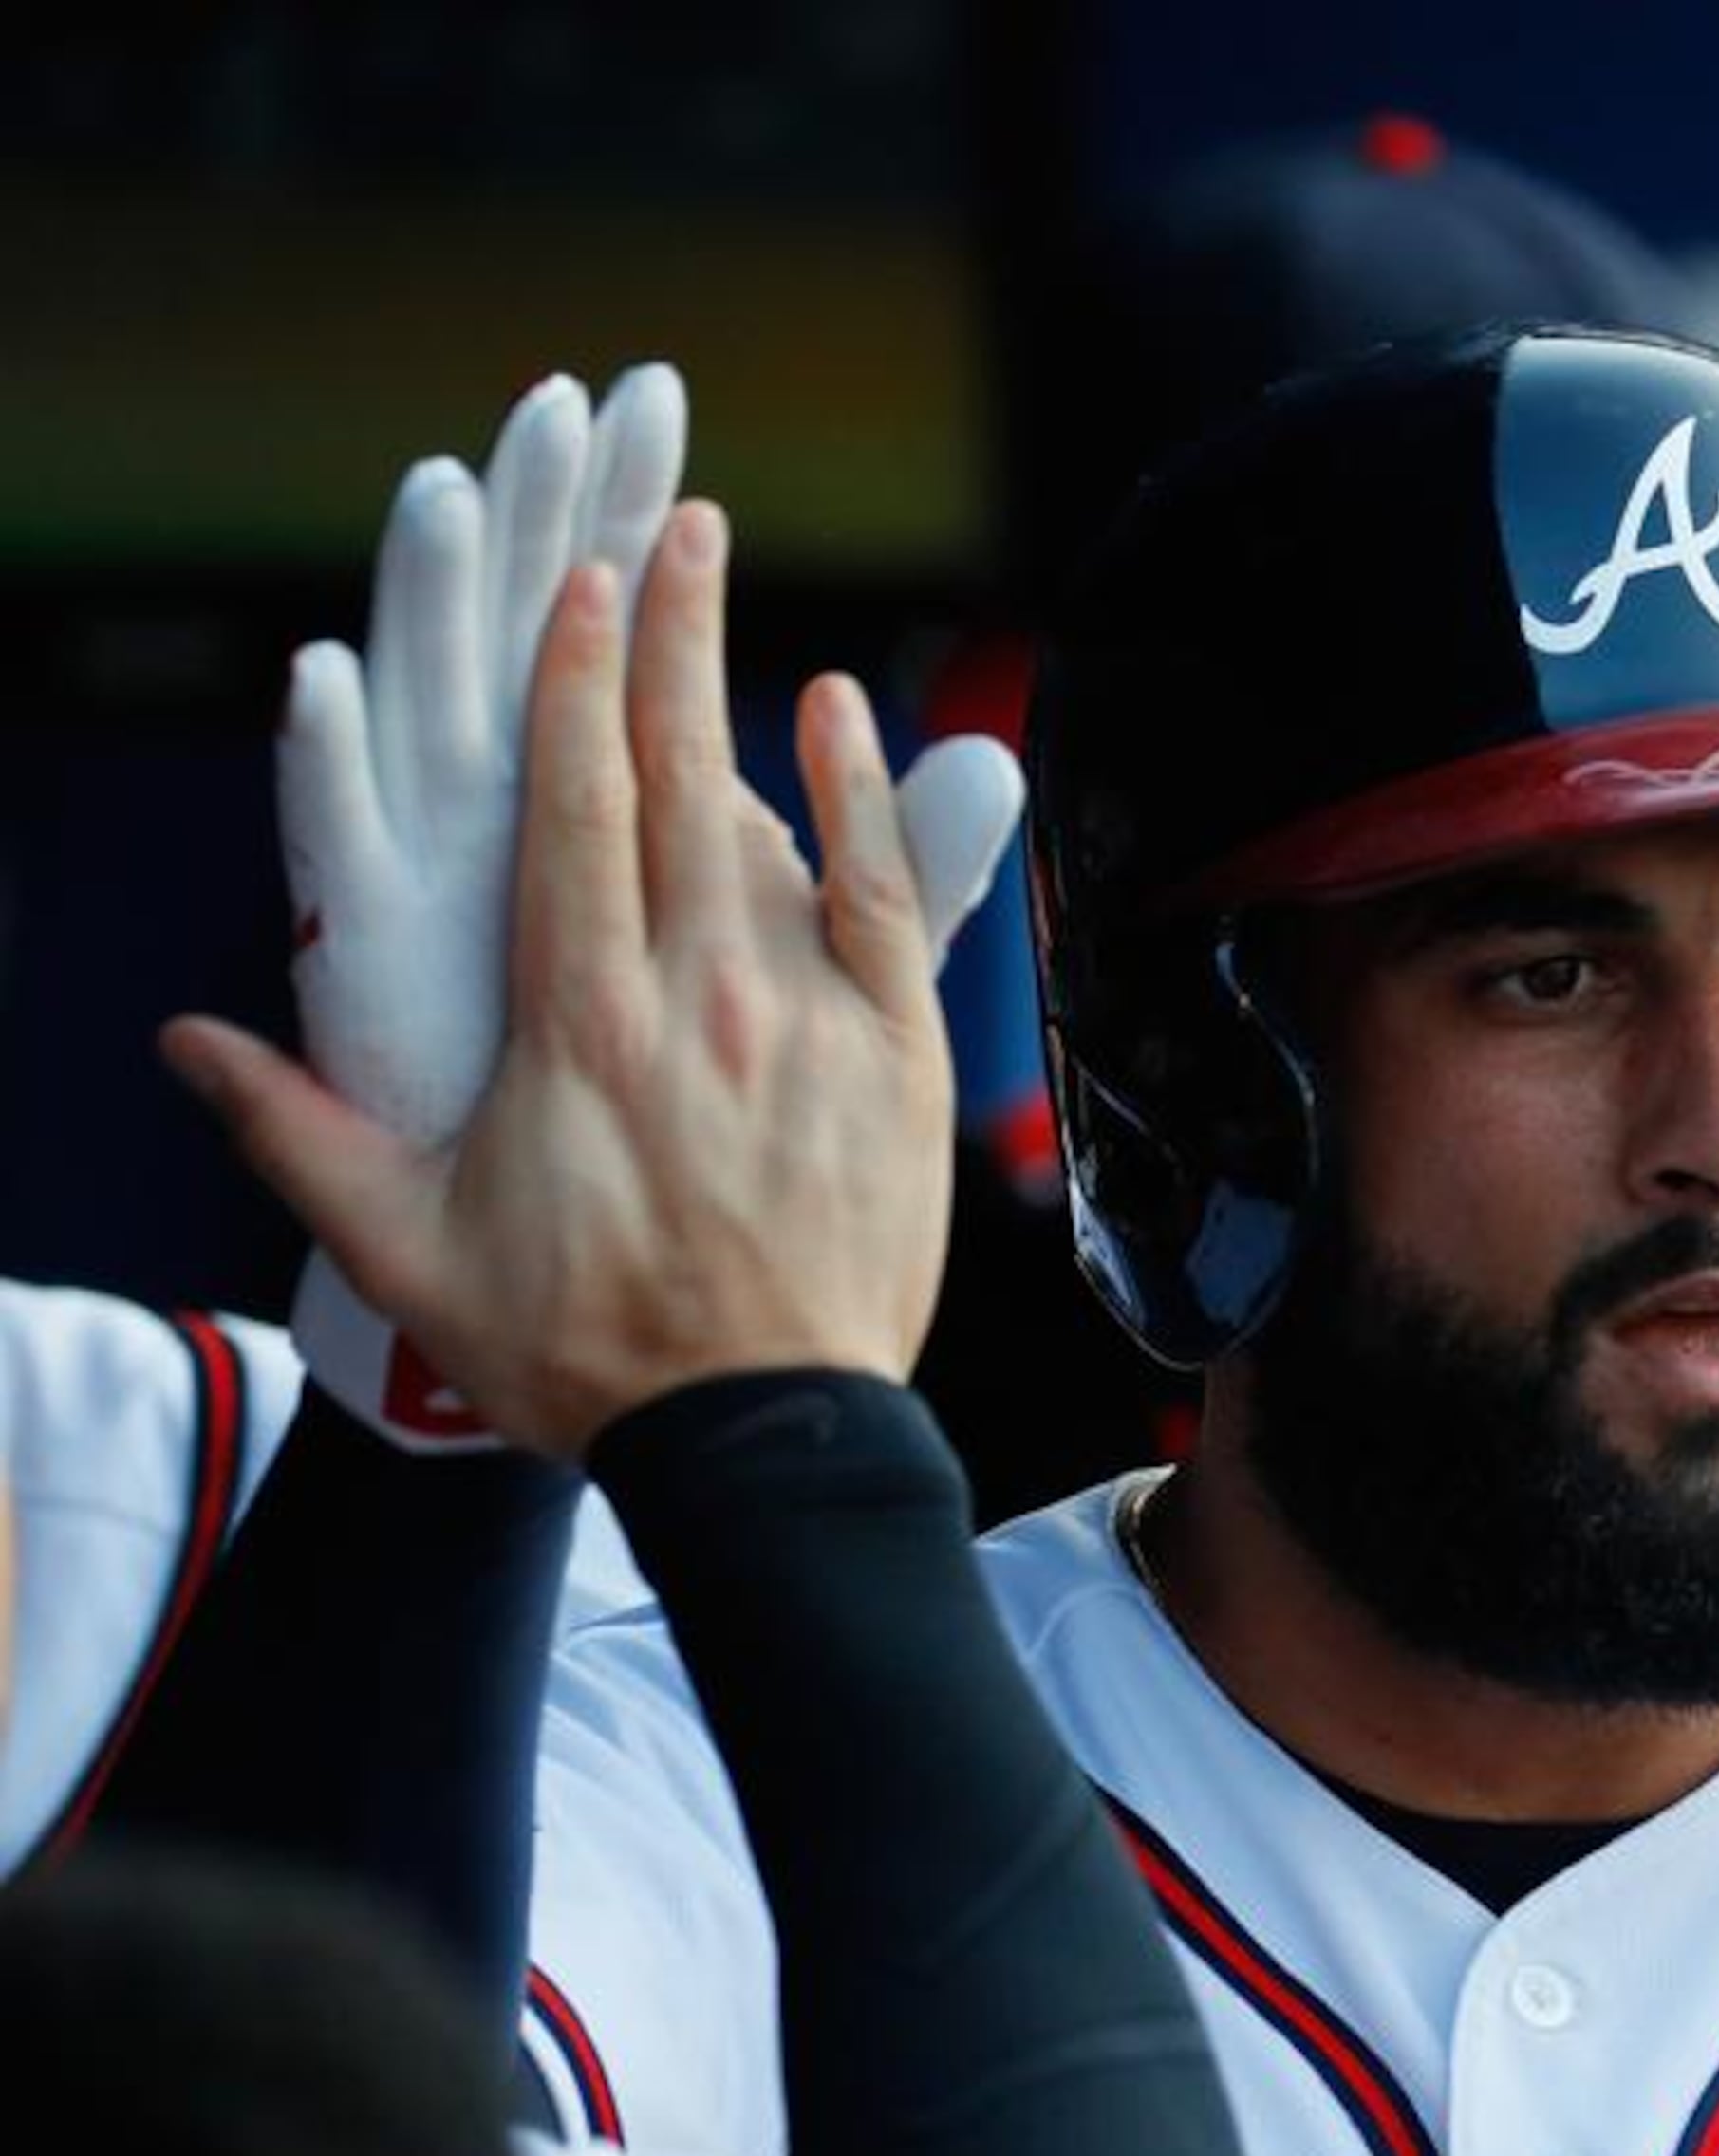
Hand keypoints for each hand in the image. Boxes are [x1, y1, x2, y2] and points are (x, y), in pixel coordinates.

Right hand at [168, 502, 999, 1457]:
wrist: (756, 1434)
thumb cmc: (583, 1351)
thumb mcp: (408, 1250)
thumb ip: (296, 1133)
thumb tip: (186, 1040)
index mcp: (577, 1023)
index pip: (574, 811)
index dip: (571, 686)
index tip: (570, 588)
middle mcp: (696, 995)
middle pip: (677, 776)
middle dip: (664, 637)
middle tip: (666, 521)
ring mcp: (806, 1017)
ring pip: (773, 826)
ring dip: (744, 702)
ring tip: (720, 595)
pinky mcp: (895, 1054)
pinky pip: (888, 895)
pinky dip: (867, 795)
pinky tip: (841, 711)